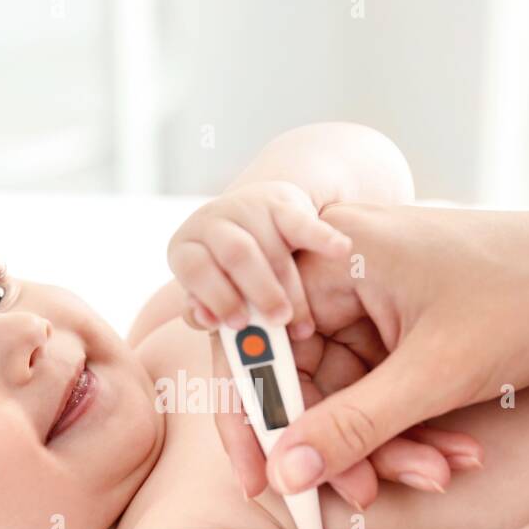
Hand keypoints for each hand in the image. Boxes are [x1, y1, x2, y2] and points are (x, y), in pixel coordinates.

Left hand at [167, 180, 352, 340]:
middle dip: (261, 292)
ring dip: (291, 289)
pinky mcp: (282, 203)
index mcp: (187, 247)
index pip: (196, 269)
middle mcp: (214, 221)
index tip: (240, 324)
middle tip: (279, 322)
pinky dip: (323, 237)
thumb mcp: (209, 289)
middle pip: (238, 255)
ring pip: (273, 248)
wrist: (252, 218)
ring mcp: (249, 208)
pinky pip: (302, 221)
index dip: (217, 297)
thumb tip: (208, 320)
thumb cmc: (226, 271)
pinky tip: (341, 251)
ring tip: (303, 325)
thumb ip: (204, 310)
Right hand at [210, 201, 528, 506]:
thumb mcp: (435, 374)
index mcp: (334, 254)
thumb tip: (285, 473)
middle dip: (338, 439)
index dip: (256, 416)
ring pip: (347, 386)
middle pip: (303, 371)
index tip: (263, 480)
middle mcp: (342, 264)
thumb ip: (351, 426)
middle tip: (363, 493)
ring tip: (437, 474)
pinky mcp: (401, 314)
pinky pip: (381, 380)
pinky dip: (410, 420)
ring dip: (385, 439)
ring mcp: (374, 290)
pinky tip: (452, 453)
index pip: (260, 344)